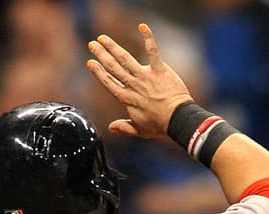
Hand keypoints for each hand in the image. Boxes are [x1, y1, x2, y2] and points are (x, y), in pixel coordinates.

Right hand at [86, 23, 193, 139]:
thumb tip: (111, 128)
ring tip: (103, 38)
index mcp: (126, 99)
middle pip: (112, 67)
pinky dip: (148, 38)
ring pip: (124, 58)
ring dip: (112, 46)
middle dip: (101, 55)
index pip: (108, 83)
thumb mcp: (140, 130)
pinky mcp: (159, 70)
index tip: (90, 63)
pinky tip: (142, 26)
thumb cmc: (160, 126)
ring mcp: (145, 76)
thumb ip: (125, 127)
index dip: (98, 72)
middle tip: (92, 45)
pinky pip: (152, 51)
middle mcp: (132, 85)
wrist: (178, 119)